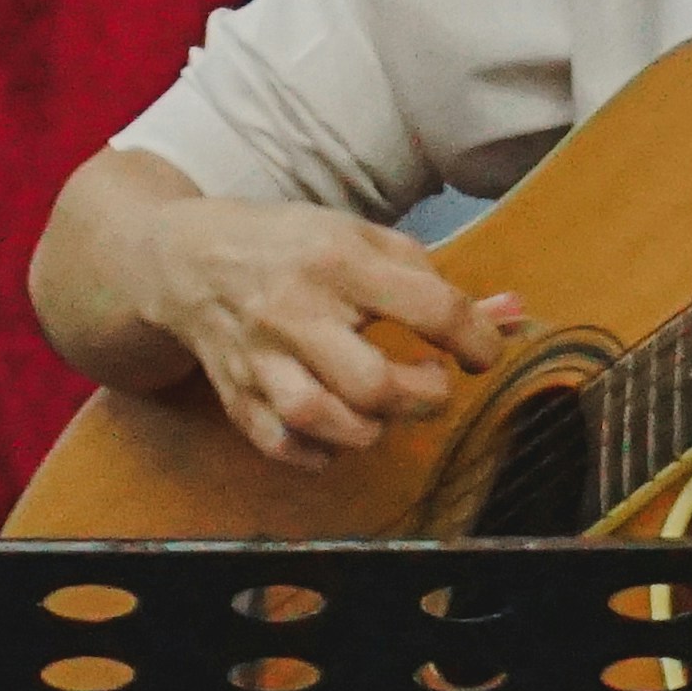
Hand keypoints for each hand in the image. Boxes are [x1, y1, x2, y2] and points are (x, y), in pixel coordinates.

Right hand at [49, 166, 521, 462]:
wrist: (186, 258)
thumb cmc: (288, 246)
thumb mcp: (360, 237)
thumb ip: (428, 278)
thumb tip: (506, 318)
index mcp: (335, 260)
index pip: (430, 308)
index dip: (476, 339)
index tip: (481, 351)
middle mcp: (294, 311)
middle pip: (374, 383)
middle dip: (423, 397)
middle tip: (431, 383)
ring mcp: (259, 358)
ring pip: (324, 421)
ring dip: (372, 429)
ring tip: (383, 409)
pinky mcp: (236, 394)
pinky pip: (284, 445)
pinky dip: (321, 453)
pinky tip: (339, 432)